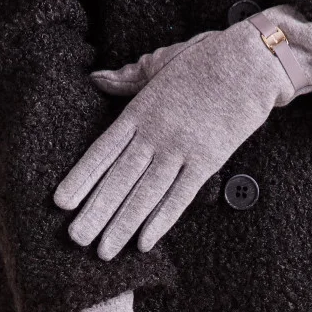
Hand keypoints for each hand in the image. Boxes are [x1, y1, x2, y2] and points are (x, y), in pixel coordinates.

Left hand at [54, 5, 311, 259]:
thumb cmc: (204, 60)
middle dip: (96, 212)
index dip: (80, 178)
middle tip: (75, 239)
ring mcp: (181, 149)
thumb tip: (96, 78)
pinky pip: (180, 196)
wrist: (251, 61)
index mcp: (139, 112)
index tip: (60, 203)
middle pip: (119, 179)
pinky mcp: (208, 161)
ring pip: (145, 194)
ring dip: (123, 225)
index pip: (102, 151)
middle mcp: (155, 134)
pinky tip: (145, 243)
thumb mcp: (159, 64)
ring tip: (104, 252)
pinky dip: (162, 221)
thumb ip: (126, 78)